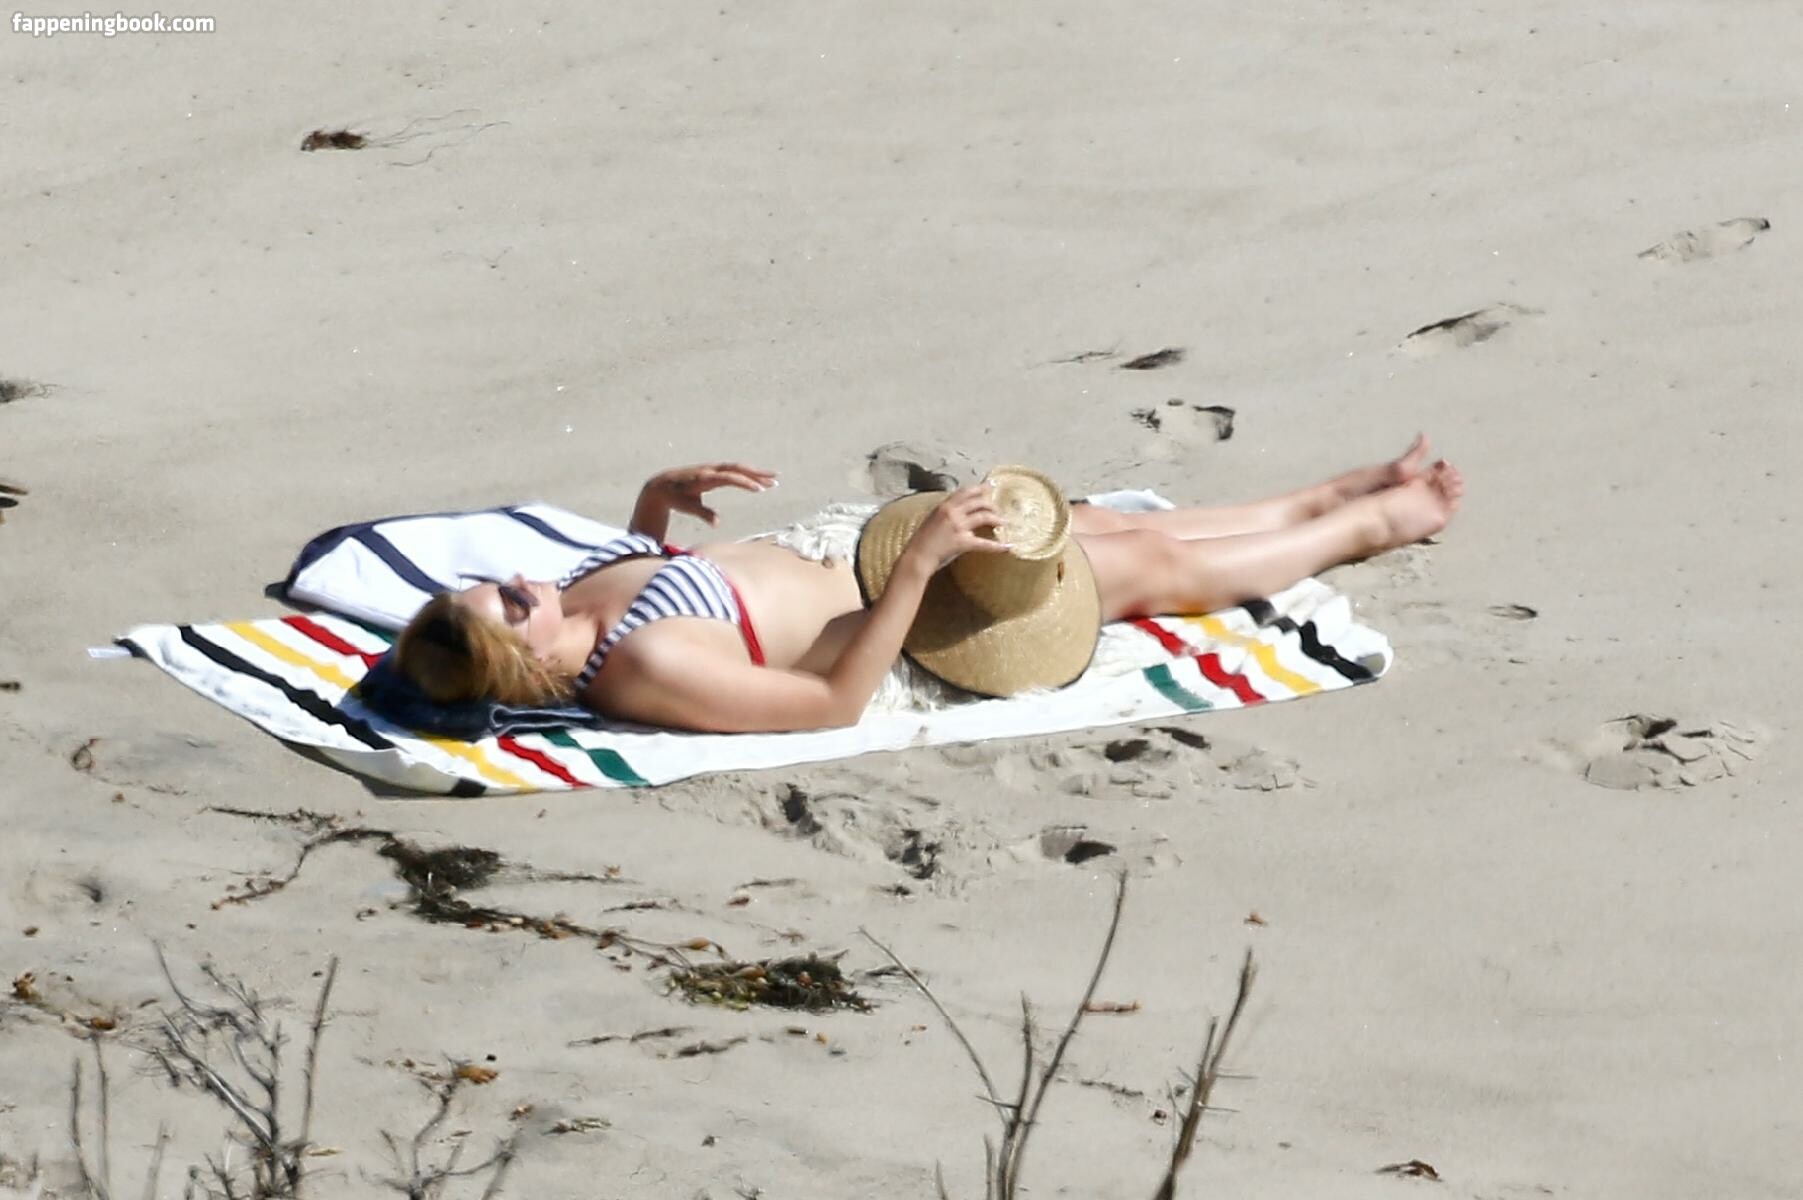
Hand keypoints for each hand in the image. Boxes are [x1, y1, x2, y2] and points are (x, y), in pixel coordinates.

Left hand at [645, 463, 777, 526]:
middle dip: (757, 473)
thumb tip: (717, 523)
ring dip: (755, 473)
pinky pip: (733, 471)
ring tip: (773, 480)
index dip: (745, 482)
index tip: (760, 489)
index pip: (729, 477)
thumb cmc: (674, 498)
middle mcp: (710, 470)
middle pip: (737, 468)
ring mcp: (712, 469)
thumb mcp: (686, 507)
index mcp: (704, 478)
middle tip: (775, 479)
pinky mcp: (714, 472)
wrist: (661, 485)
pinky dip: (747, 474)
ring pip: (738, 468)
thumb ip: (701, 513)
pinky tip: (758, 481)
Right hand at [901, 483, 1013, 572]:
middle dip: (992, 504)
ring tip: (1004, 523)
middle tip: (999, 510)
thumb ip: (945, 512)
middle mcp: (952, 512)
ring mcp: (958, 527)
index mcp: (944, 506)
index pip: (966, 491)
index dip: (980, 488)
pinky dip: (998, 546)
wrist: (917, 556)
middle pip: (978, 501)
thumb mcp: (932, 519)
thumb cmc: (922, 540)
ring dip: (997, 518)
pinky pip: (984, 543)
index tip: (991, 485)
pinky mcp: (962, 542)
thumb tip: (959, 509)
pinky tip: (1007, 546)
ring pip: (984, 516)